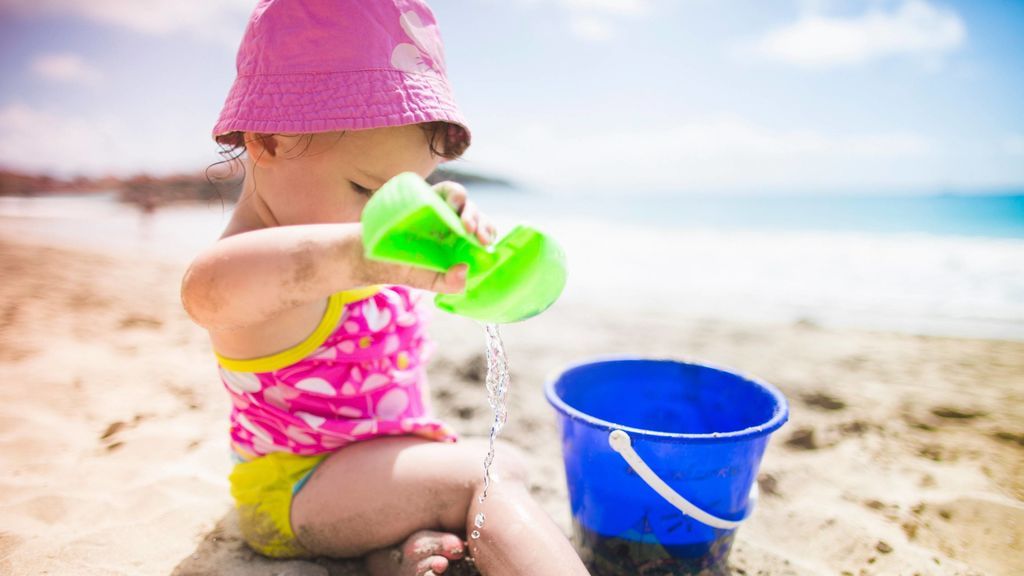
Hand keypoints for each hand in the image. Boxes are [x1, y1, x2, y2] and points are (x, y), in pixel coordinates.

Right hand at [357, 181, 494, 293]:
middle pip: (474, 214)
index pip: (481, 231)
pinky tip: (452, 204)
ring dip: (467, 207)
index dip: (487, 233)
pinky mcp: (426, 197)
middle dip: (480, 223)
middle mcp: (452, 220)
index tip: (485, 243)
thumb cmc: (405, 268)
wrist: (373, 257)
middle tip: (477, 236)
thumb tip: (464, 270)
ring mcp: (439, 208)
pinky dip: (451, 193)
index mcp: (459, 239)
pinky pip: (443, 190)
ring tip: (465, 223)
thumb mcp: (430, 281)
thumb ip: (449, 283)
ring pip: (461, 199)